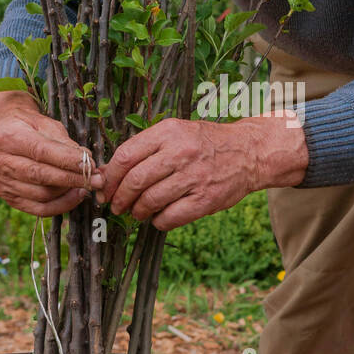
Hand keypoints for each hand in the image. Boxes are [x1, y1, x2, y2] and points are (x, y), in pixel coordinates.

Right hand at [0, 91, 95, 216]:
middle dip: (73, 179)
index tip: (90, 165)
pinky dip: (60, 206)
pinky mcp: (7, 197)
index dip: (68, 161)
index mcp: (7, 137)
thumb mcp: (46, 124)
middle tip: (97, 180)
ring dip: (69, 192)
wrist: (4, 130)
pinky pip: (37, 209)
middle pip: (41, 176)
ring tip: (87, 185)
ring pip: (41, 194)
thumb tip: (87, 161)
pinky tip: (75, 196)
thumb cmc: (29, 125)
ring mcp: (1, 181)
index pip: (41, 152)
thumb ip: (65, 143)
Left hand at [96, 114, 308, 229]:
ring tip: (137, 212)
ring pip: (150, 201)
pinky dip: (158, 221)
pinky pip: (169, 217)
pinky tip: (158, 217)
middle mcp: (180, 152)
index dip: (110, 176)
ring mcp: (194, 177)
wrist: (248, 152)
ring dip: (137, 211)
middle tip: (116, 205)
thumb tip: (106, 173)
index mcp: (169, 132)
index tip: (105, 187)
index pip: (126, 156)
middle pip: (134, 181)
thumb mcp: (176, 133)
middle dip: (119, 198)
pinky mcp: (205, 199)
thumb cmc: (205, 143)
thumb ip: (144, 149)